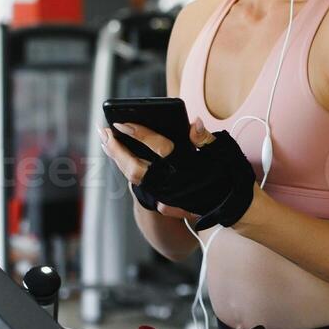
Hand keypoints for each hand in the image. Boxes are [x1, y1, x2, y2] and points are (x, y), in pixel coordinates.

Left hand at [99, 119, 215, 221]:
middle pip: (135, 167)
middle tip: (103, 131)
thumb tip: (194, 123)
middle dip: (117, 149)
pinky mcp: (160, 198)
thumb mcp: (220, 153)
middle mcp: (171, 182)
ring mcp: (164, 193)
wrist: (225, 206)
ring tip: (105, 138)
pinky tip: (116, 152)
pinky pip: (136, 181)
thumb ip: (204, 137)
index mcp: (186, 166)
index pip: (158, 148)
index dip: (140, 134)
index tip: (122, 123)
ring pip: (132, 176)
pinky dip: (124, 165)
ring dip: (116, 157)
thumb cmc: (222, 174)